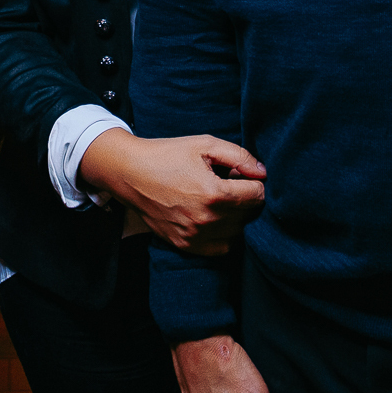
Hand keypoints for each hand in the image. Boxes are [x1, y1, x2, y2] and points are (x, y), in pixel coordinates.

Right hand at [79, 132, 265, 253]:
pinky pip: (221, 248)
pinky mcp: (185, 244)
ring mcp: (195, 235)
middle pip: (249, 215)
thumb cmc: (167, 154)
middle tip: (229, 184)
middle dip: (246, 199)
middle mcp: (207, 220)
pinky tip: (213, 218)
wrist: (129, 172)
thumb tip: (263, 172)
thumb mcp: (204, 144)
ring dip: (236, 217)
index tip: (241, 175)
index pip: (257, 195)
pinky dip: (224, 235)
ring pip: (237, 232)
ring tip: (220, 200)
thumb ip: (239, 156)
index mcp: (214, 194)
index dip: (253, 182)